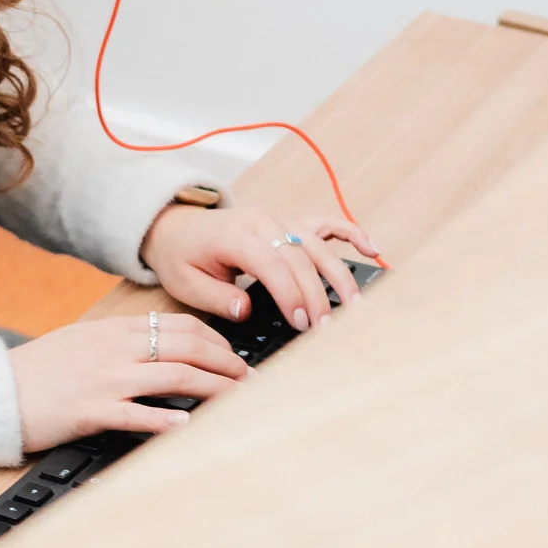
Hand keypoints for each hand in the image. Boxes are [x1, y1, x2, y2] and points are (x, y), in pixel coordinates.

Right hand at [7, 312, 247, 451]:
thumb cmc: (39, 371)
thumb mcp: (82, 342)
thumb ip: (120, 342)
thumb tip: (160, 348)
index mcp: (115, 330)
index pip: (181, 326)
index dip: (218, 341)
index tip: (237, 357)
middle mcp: (116, 348)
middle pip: (187, 346)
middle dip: (227, 362)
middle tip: (253, 380)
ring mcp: (105, 378)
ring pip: (174, 376)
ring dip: (214, 388)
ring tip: (240, 400)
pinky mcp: (91, 410)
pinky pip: (137, 414)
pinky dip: (167, 418)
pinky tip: (189, 425)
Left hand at [139, 203, 379, 331]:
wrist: (176, 227)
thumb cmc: (183, 256)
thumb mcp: (186, 283)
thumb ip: (216, 298)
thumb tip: (245, 310)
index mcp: (234, 235)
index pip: (270, 263)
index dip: (289, 293)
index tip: (300, 322)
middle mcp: (260, 221)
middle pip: (299, 256)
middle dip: (316, 294)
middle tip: (325, 328)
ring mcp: (277, 219)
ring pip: (317, 243)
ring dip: (339, 273)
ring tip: (354, 305)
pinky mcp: (288, 222)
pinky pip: (325, 223)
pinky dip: (350, 233)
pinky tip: (371, 249)